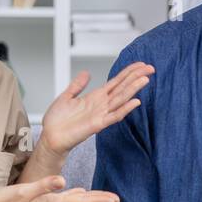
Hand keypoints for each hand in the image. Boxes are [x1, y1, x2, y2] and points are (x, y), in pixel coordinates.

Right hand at [0, 174, 118, 201]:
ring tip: (102, 197)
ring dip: (89, 198)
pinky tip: (76, 192)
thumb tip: (62, 181)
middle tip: (116, 200)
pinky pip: (62, 199)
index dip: (99, 200)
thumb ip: (42, 186)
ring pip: (73, 201)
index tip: (115, 200)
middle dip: (99, 200)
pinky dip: (73, 195)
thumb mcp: (22, 191)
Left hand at [39, 62, 154, 154]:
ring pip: (121, 99)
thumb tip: (86, 73)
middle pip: (123, 88)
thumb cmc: (57, 121)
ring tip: (145, 80)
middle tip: (150, 68)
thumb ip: (78, 85)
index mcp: (96, 97)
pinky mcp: (98, 124)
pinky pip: (114, 116)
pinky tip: (135, 102)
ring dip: (133, 89)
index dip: (129, 72)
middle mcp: (102, 104)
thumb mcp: (67, 97)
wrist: (50, 136)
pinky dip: (125, 109)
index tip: (141, 65)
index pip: (117, 82)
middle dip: (136, 77)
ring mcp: (101, 114)